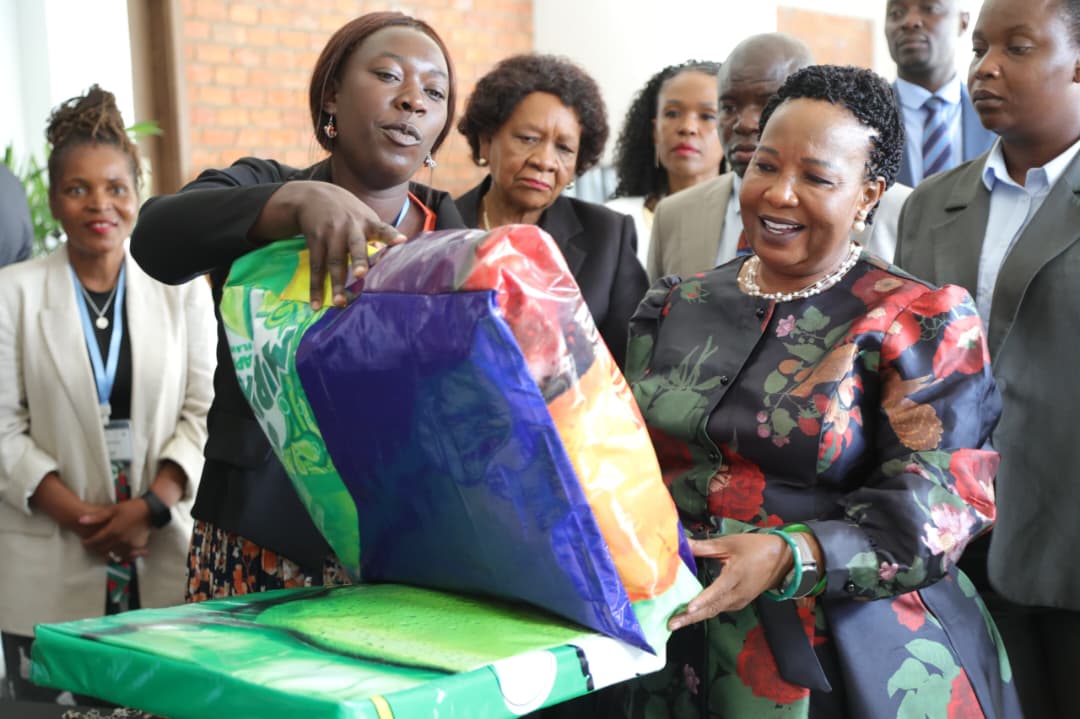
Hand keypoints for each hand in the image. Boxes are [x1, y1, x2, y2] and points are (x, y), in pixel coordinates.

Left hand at [79, 501, 151, 561]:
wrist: (150, 510)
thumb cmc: (130, 508)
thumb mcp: (112, 509)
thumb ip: (97, 517)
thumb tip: (80, 520)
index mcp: (112, 531)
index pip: (95, 541)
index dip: (88, 543)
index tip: (84, 543)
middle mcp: (119, 540)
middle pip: (103, 549)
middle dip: (96, 549)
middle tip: (93, 547)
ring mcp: (129, 545)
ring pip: (115, 554)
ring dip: (109, 554)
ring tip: (105, 553)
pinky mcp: (138, 546)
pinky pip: (128, 555)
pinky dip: (123, 557)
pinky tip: (121, 557)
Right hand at [255, 181, 406, 308]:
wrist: (313, 196)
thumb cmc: (348, 213)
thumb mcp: (365, 216)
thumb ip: (378, 235)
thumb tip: (397, 255)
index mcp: (367, 222)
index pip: (382, 228)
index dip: (391, 235)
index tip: (401, 240)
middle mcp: (349, 227)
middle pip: (355, 245)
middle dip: (358, 260)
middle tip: (360, 275)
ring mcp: (331, 234)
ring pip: (334, 261)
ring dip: (336, 283)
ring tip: (339, 303)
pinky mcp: (316, 241)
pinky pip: (316, 266)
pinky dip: (316, 286)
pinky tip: (316, 303)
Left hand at [668, 534, 792, 630]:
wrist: (782, 560)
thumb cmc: (754, 548)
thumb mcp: (729, 543)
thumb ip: (703, 547)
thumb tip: (681, 543)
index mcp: (736, 576)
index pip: (717, 591)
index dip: (702, 599)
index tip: (688, 608)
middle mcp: (738, 593)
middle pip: (712, 608)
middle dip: (690, 618)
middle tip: (671, 624)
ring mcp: (740, 601)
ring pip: (715, 611)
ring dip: (695, 617)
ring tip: (675, 621)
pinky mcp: (740, 603)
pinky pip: (720, 609)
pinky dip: (705, 611)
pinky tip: (691, 613)